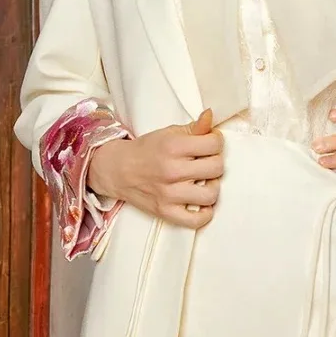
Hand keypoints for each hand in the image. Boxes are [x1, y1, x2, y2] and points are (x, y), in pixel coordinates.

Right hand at [87, 108, 223, 229]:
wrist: (118, 169)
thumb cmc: (147, 150)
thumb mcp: (169, 133)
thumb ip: (194, 127)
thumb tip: (211, 116)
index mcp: (173, 146)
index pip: (214, 144)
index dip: (216, 141)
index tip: (210, 143)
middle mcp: (172, 170)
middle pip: (216, 168)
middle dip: (215, 162)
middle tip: (206, 161)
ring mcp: (168, 194)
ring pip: (210, 194)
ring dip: (212, 187)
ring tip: (204, 181)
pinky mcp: (165, 211)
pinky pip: (195, 220)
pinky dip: (204, 215)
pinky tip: (201, 203)